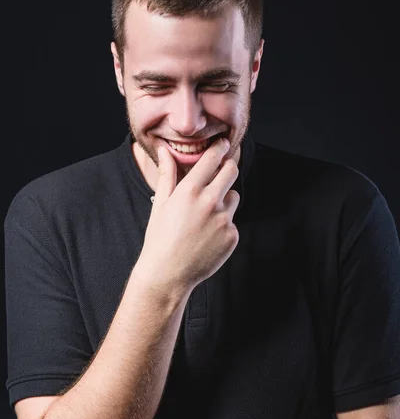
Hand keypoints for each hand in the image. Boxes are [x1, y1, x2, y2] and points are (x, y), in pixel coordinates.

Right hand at [134, 138, 239, 298]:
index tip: (223, 144)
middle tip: (221, 170)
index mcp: (190, 191)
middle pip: (231, 171)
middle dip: (228, 167)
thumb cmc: (160, 237)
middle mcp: (209, 202)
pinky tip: (207, 236)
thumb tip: (165, 150)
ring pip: (233, 197)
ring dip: (224, 200)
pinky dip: (223, 225)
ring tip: (204, 216)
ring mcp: (223, 220)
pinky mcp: (232, 236)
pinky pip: (232, 221)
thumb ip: (168, 174)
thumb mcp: (161, 203)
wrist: (167, 274)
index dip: (220, 148)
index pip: (213, 158)